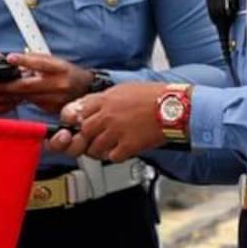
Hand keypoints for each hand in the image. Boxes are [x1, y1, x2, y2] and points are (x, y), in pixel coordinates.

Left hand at [0, 53, 93, 113]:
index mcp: (60, 68)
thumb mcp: (54, 62)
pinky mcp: (51, 109)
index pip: (40, 62)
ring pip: (26, 96)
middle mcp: (59, 84)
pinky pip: (31, 103)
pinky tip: (12, 96)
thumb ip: (35, 61)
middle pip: (27, 86)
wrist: (85, 89)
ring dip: (10, 93)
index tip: (9, 58)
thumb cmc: (67, 72)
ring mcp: (55, 99)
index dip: (24, 60)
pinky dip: (21, 99)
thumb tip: (15, 61)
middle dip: (6, 85)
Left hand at [47, 82, 167, 161]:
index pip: (72, 112)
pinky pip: (111, 157)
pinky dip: (115, 156)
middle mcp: (107, 115)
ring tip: (110, 145)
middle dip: (83, 139)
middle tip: (90, 141)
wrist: (175, 107)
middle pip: (81, 133)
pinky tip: (123, 149)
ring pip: (93, 149)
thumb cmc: (154, 97)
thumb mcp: (123, 90)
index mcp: (104, 99)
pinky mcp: (128, 146)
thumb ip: (103, 100)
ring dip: (99, 150)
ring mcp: (116, 131)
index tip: (72, 126)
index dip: (70, 122)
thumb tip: (87, 109)